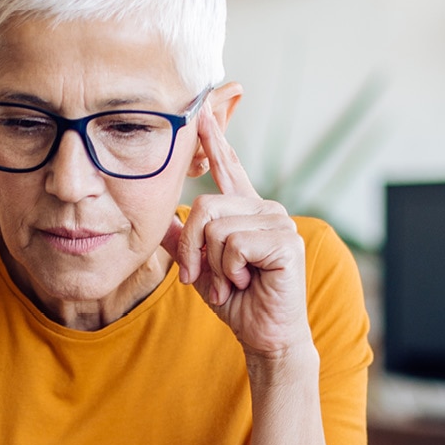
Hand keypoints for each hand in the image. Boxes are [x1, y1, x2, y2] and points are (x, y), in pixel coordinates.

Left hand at [161, 106, 312, 358]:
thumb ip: (181, 240)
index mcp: (246, 212)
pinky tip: (247, 281)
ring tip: (230, 280)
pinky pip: (233, 243)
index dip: (215, 140)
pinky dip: (229, 270)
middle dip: (191, 248)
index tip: (202, 109)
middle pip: (203, 207)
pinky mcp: (286, 241)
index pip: (229, 168)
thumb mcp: (199, 267)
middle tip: (199, 277)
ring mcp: (279, 222)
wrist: (264, 335)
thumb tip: (159, 219)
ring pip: (216, 227)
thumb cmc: (237, 302)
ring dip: (212, 264)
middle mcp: (265, 209)